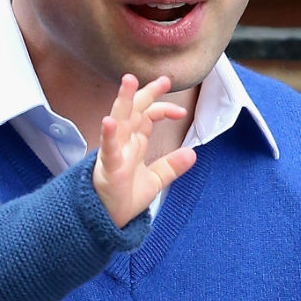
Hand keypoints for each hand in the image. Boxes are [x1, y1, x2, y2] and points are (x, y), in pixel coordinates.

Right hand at [93, 74, 196, 226]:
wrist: (109, 220)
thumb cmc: (125, 198)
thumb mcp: (155, 180)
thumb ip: (172, 166)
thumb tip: (193, 153)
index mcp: (134, 143)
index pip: (147, 116)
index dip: (163, 108)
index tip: (182, 111)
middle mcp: (123, 142)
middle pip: (134, 110)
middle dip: (146, 92)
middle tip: (163, 79)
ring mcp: (114, 153)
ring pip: (118, 120)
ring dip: (123, 101)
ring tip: (129, 81)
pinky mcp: (108, 168)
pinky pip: (108, 149)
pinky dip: (108, 135)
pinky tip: (109, 122)